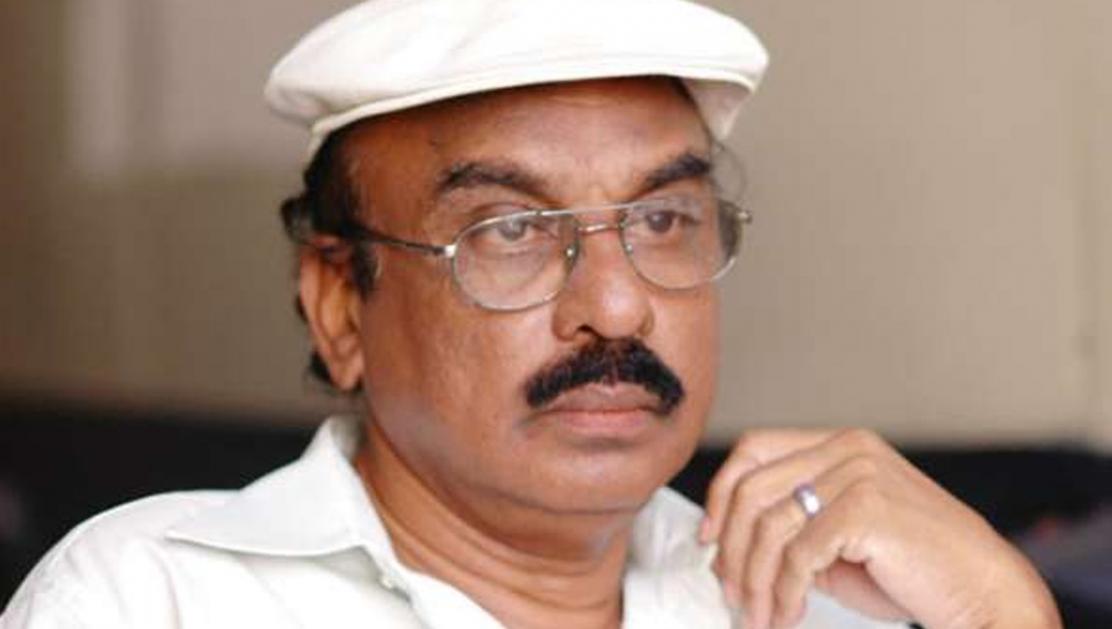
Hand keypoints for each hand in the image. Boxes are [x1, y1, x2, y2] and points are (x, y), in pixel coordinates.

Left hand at [700, 429, 1060, 628]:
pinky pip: (798, 554)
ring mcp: (858, 473)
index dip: (721, 493)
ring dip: (755, 581)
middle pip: (751, 488)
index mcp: (841, 443)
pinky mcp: (866, 508)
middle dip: (730, 548)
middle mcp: (848, 447)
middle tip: (732, 594)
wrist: (983, 590)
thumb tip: (726, 546)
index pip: (754, 450)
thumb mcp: (840, 539)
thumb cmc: (915, 570)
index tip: (709, 539)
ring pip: (769, 526)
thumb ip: (791, 529)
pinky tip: (788, 614)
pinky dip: (783, 592)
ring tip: (759, 617)